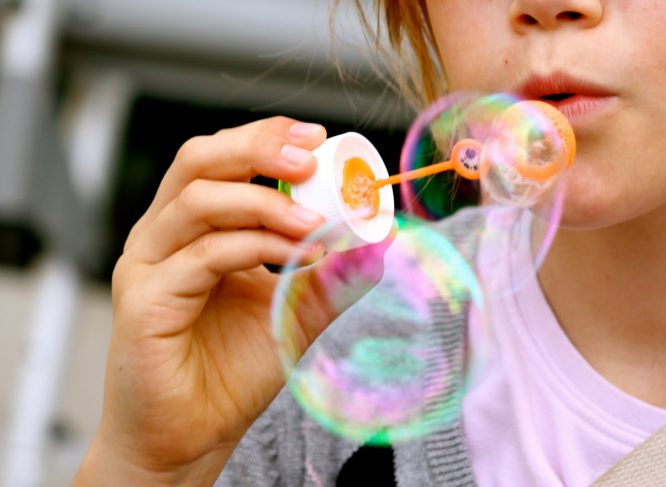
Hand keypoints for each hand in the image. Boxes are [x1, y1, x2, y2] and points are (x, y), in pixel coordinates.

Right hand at [74, 117, 391, 484]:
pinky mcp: (143, 300)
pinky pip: (202, 256)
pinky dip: (255, 247)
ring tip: (315, 223)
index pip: (222, 161)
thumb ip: (332, 276)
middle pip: (198, 161)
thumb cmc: (230, 374)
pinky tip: (296, 258)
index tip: (318, 140)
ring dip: (265, 202)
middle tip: (311, 158)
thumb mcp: (296, 313)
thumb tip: (378, 242)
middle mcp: (163, 237)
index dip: (266, 140)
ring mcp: (146, 265)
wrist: (191, 437)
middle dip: (258, 148)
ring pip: (198, 201)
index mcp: (193, 230)